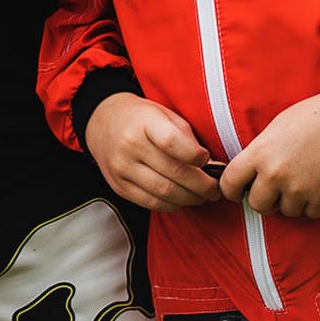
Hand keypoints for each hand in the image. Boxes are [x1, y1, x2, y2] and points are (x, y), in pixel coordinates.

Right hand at [84, 93, 221, 211]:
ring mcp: (121, 168)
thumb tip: (214, 168)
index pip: (171, 142)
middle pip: (174, 173)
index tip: (207, 159)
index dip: (196, 155)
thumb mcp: (166, 116)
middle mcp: (129, 146)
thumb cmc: (142, 119)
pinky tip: (183, 198)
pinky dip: (173, 204)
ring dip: (191, 198)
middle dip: (203, 185)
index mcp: (143, 123)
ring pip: (165, 193)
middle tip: (216, 188)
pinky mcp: (119, 186)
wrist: (103, 123)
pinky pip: (152, 203)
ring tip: (203, 195)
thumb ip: (188, 139)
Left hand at [220, 69, 319, 218]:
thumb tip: (248, 176)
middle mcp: (275, 175)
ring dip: (293, 201)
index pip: (229, 184)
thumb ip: (258, 155)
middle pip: (257, 205)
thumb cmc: (313, 118)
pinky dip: (316, 204)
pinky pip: (311, 213)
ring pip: (286, 211)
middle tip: (276, 188)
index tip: (238, 192)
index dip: (232, 190)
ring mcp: (300, 190)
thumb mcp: (273, 131)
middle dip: (265, 199)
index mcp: (258, 154)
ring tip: (306, 178)